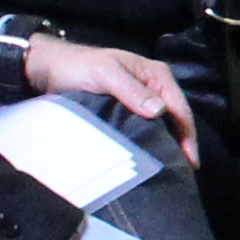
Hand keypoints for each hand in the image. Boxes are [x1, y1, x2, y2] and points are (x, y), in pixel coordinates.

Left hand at [23, 35, 199, 158]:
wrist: (49, 67)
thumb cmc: (78, 66)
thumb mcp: (106, 74)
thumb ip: (131, 90)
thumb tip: (160, 112)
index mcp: (156, 74)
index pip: (180, 108)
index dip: (187, 136)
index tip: (190, 162)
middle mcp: (154, 87)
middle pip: (176, 119)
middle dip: (182, 144)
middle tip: (184, 172)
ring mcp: (141, 100)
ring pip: (162, 126)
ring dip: (167, 145)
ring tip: (171, 170)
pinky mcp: (127, 112)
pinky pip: (145, 129)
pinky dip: (151, 143)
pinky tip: (152, 159)